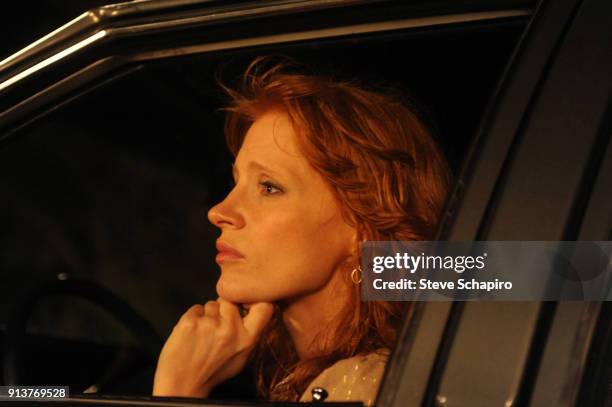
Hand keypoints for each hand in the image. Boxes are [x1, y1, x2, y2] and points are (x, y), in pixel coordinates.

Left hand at [152, 297, 273, 397]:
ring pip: (211, 304)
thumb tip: (254, 310)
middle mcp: (230, 329)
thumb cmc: (211, 372)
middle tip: (216, 326)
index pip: (264, 307)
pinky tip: (192, 334)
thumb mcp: (241, 358)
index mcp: (247, 339)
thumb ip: (249, 334)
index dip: (254, 300)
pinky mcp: (190, 322)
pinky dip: (193, 318)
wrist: (183, 385)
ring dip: (207, 315)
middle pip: (230, 301)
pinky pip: (195, 309)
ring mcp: (209, 324)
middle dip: (223, 309)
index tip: (246, 303)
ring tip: (202, 335)